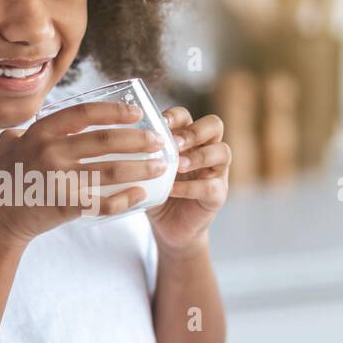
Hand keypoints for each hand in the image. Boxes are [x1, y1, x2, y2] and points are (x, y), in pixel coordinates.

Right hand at [0, 100, 168, 244]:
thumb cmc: (4, 179)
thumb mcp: (7, 144)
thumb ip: (29, 128)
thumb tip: (51, 116)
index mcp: (40, 132)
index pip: (84, 113)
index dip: (114, 111)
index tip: (136, 113)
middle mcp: (50, 152)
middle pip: (105, 141)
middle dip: (138, 139)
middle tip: (159, 141)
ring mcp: (58, 179)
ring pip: (110, 170)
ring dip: (140, 167)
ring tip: (160, 165)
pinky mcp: (65, 205)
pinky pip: (102, 202)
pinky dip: (125, 198)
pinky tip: (142, 194)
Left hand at [147, 109, 230, 253]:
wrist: (168, 226)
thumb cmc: (156, 191)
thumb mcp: (146, 170)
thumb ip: (140, 155)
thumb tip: (119, 140)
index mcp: (187, 138)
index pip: (186, 115)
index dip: (174, 117)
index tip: (159, 125)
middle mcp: (207, 149)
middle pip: (214, 125)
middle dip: (193, 132)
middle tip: (174, 144)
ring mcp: (216, 171)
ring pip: (222, 152)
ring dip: (199, 156)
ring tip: (178, 166)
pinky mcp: (218, 195)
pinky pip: (212, 186)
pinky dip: (191, 187)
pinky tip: (173, 189)